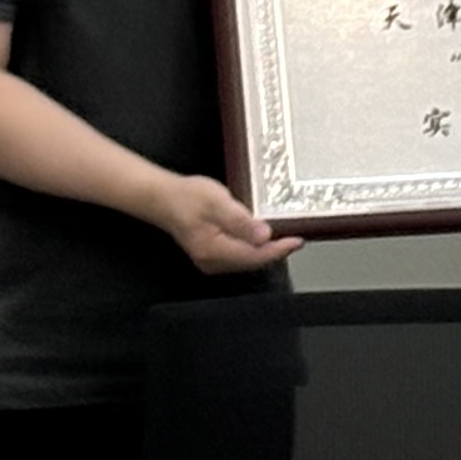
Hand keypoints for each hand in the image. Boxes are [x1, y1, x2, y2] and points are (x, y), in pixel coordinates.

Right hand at [153, 173, 300, 272]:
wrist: (163, 199)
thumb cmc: (187, 197)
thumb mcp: (216, 202)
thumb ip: (240, 221)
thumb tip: (264, 236)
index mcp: (215, 251)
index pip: (255, 256)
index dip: (278, 250)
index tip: (297, 240)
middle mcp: (213, 263)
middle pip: (252, 262)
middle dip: (275, 252)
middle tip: (296, 239)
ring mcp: (211, 262)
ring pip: (246, 261)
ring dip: (266, 252)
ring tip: (285, 240)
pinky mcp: (211, 256)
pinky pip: (239, 257)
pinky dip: (254, 250)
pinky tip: (262, 240)